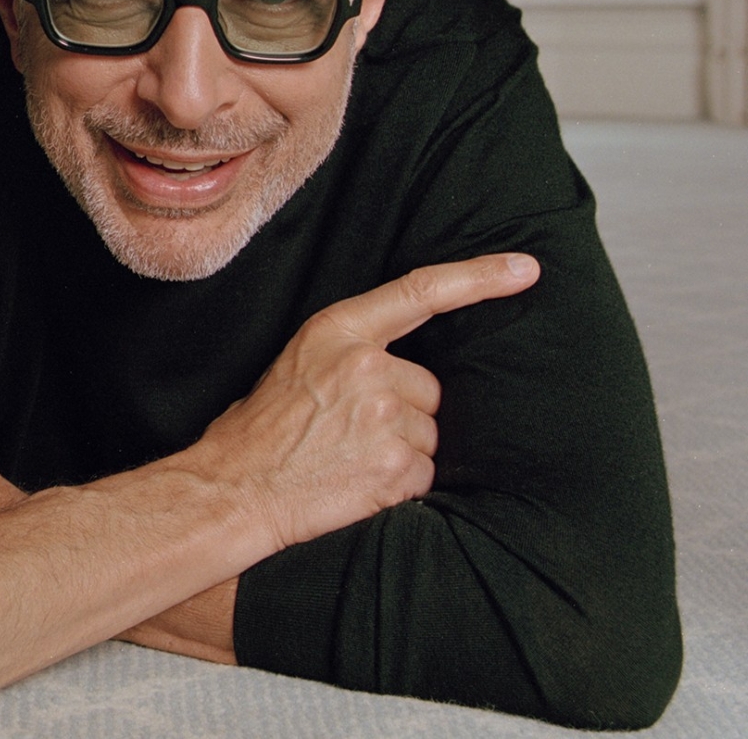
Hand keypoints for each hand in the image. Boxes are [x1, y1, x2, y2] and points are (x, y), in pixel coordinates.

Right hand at [191, 252, 540, 551]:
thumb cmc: (257, 433)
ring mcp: (383, 415)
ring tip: (348, 461)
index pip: (421, 292)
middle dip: (405, 414)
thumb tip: (404, 373)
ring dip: (401, 453)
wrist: (234, 490)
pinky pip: (424, 474)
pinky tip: (358, 485)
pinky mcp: (395, 464)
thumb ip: (351, 356)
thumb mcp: (295, 366)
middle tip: (351, 435)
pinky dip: (400, 486)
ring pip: (429, 434)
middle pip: (430, 389)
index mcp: (337, 332)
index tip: (526, 268)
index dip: (480, 277)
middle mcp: (366, 366)